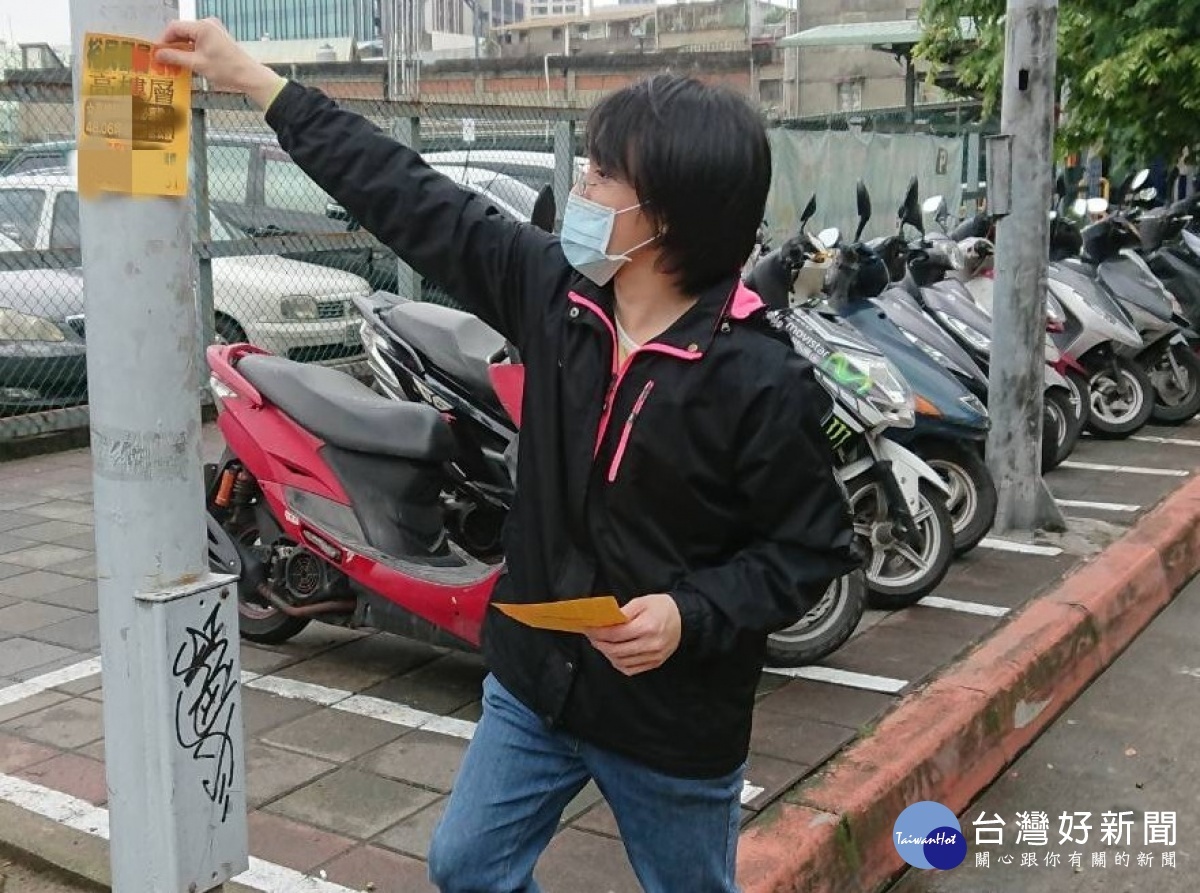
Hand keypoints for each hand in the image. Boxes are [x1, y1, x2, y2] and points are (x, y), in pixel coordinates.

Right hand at [154, 19, 283, 107]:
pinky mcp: (218, 36)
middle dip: (172, 44)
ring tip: (174, 62)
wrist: (249, 75)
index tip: (158, 52)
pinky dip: (192, 49)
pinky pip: (199, 39)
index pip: (174, 27)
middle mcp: (208, 23)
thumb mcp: (197, 64)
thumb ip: (175, 58)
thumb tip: (157, 55)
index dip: (163, 39)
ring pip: (190, 36)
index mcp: (202, 26)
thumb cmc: (226, 69)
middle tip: (164, 59)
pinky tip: (187, 61)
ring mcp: (214, 29)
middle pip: (182, 30)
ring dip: (181, 48)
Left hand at [585, 594, 681, 675]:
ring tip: (601, 643)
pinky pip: (631, 669)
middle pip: (616, 650)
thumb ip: (622, 612)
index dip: (598, 632)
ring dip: (607, 653)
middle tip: (592, 636)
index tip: (588, 628)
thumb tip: (604, 621)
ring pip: (621, 662)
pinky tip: (614, 654)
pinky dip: (618, 663)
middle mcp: (651, 645)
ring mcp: (653, 657)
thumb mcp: (642, 602)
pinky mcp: (655, 663)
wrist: (683, 619)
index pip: (616, 634)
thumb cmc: (661, 607)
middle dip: (599, 643)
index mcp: (647, 627)